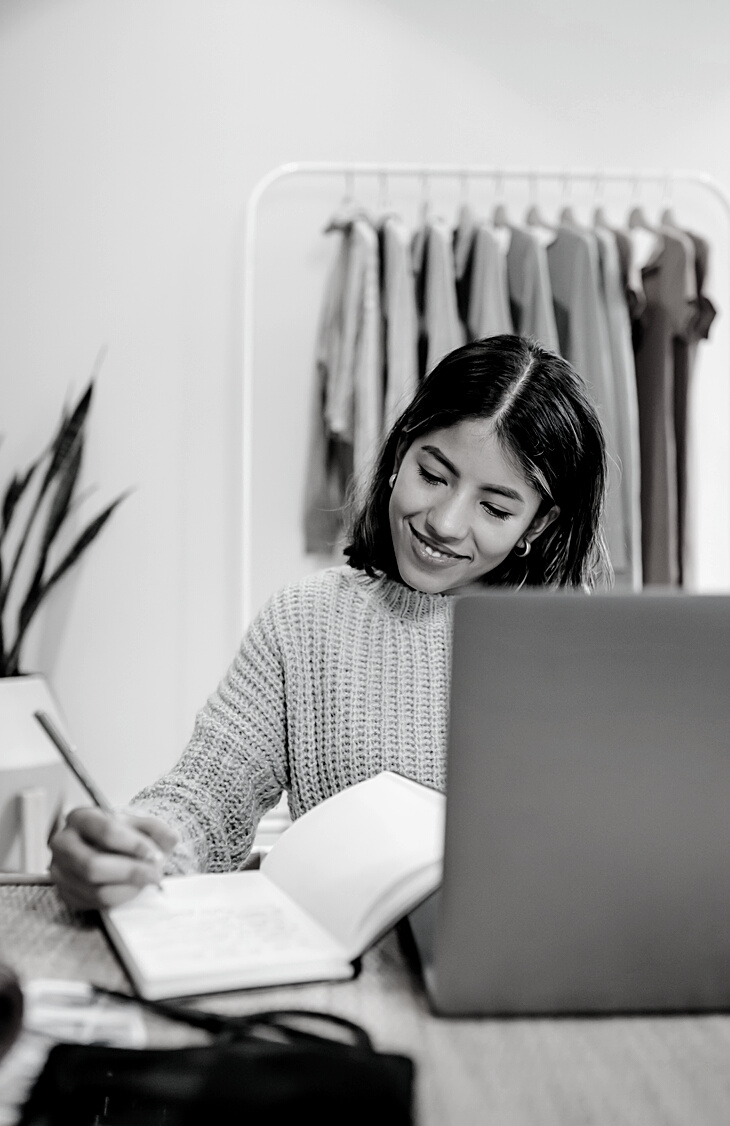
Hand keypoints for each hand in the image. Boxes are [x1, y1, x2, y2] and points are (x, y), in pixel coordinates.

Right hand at [49, 808, 178, 910]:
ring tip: (147, 880)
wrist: (107, 847)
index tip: (154, 854)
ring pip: (94, 889)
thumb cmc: (121, 834)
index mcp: (80, 817)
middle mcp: (63, 843)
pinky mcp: (65, 893)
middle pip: (93, 865)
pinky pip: (93, 903)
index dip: (133, 845)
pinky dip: (119, 898)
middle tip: (155, 874)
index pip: (105, 831)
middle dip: (130, 872)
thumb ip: (157, 828)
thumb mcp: (139, 823)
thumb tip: (171, 839)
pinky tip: (133, 889)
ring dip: (128, 888)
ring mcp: (59, 871)